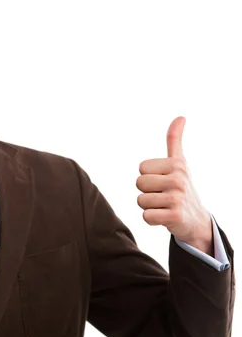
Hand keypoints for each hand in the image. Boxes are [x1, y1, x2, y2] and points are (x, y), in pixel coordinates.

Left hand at [136, 116, 212, 254]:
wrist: (196, 220)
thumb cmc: (182, 188)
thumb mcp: (180, 163)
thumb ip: (175, 140)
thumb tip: (180, 117)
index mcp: (177, 164)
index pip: (142, 168)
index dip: (148, 176)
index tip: (163, 181)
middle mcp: (178, 179)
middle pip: (139, 183)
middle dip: (147, 192)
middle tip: (163, 195)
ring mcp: (177, 198)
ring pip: (140, 200)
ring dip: (149, 206)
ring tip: (164, 206)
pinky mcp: (175, 216)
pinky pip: (146, 216)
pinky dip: (152, 219)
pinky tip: (164, 217)